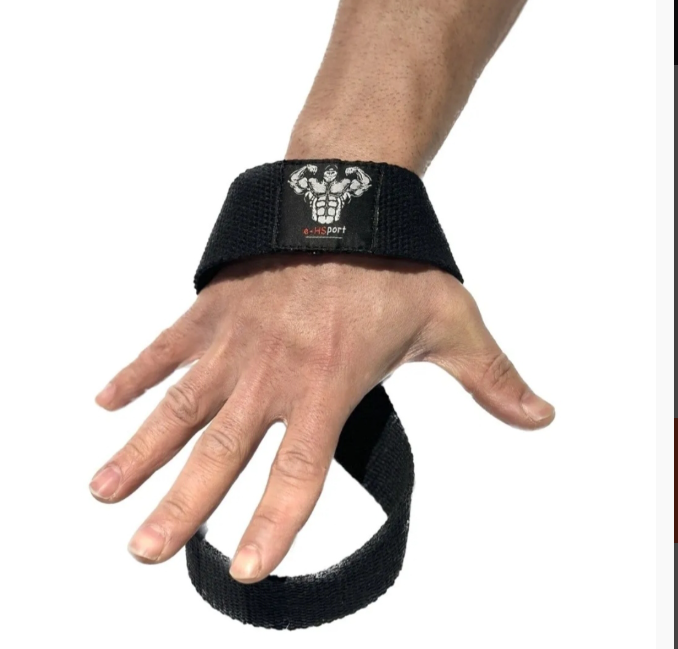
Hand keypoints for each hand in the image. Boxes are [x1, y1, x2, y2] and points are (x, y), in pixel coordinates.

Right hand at [90, 254, 553, 581]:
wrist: (345, 196)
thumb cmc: (397, 263)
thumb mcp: (451, 322)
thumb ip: (492, 378)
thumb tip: (542, 415)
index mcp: (329, 382)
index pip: (299, 469)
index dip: (271, 523)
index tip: (242, 568)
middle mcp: (273, 370)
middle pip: (220, 452)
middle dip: (180, 507)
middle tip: (143, 552)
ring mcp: (236, 339)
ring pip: (179, 405)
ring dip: (139, 451)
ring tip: (102, 493)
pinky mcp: (212, 308)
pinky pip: (165, 346)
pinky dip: (135, 373)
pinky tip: (103, 402)